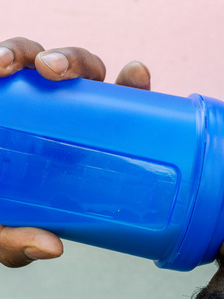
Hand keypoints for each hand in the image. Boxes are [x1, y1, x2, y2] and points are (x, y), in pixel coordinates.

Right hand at [0, 37, 151, 266]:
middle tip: (54, 72)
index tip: (136, 74)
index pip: (117, 103)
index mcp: (83, 136)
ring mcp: (23, 99)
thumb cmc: (0, 215)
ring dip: (22, 51)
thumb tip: (51, 247)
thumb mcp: (9, 233)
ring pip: (32, 59)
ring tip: (6, 65)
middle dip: (71, 60)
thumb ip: (20, 243)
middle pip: (77, 71)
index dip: (132, 84)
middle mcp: (57, 110)